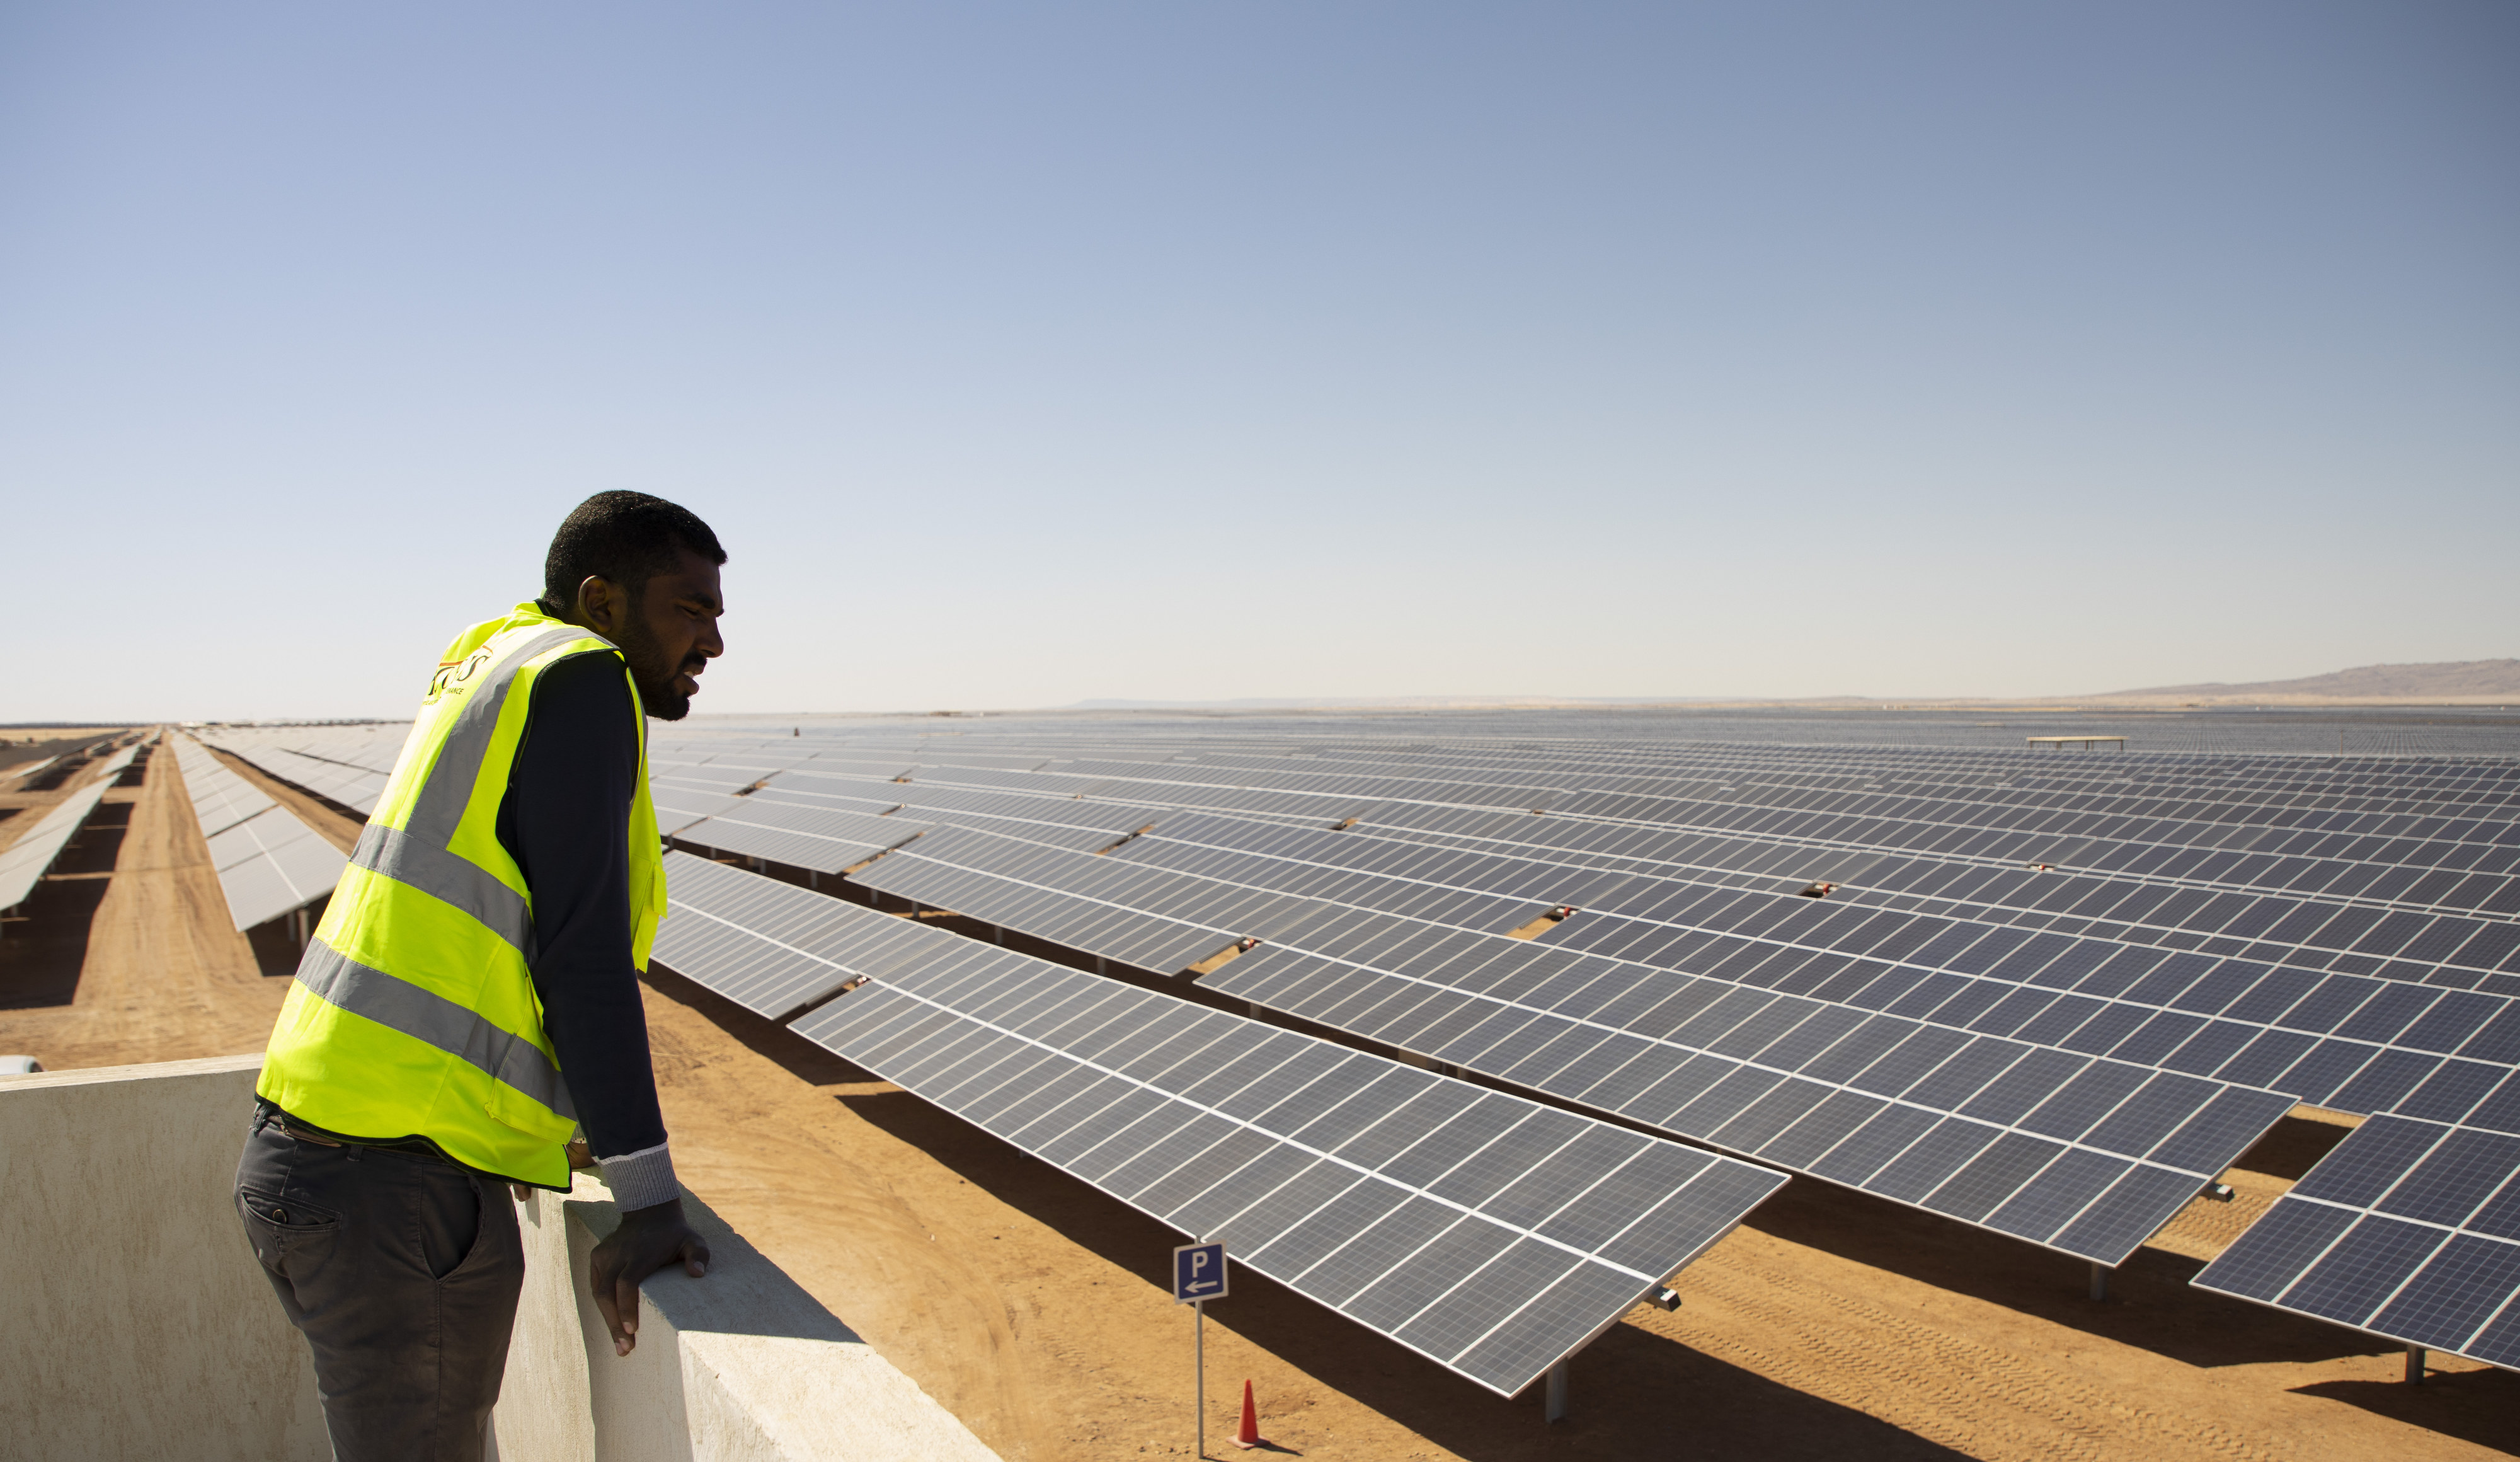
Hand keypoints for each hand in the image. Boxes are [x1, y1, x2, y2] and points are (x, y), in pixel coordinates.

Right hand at [588, 1196, 710, 1355]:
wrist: (649, 1212)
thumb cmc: (675, 1234)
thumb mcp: (693, 1240)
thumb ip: (698, 1254)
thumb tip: (698, 1274)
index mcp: (640, 1252)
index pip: (627, 1283)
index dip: (627, 1307)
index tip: (632, 1330)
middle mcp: (618, 1253)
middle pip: (608, 1293)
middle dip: (614, 1324)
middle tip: (625, 1350)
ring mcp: (604, 1254)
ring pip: (599, 1293)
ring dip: (608, 1320)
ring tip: (621, 1346)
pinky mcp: (596, 1257)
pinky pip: (597, 1286)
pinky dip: (604, 1307)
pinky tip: (614, 1326)